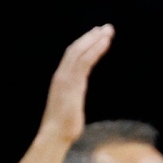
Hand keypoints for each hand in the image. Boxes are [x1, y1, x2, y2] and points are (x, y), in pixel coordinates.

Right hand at [38, 24, 114, 143]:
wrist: (54, 135)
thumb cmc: (64, 127)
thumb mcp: (71, 108)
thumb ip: (74, 98)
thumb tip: (76, 101)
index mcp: (61, 80)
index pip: (73, 56)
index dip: (84, 43)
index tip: (97, 35)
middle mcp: (61, 75)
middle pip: (76, 49)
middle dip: (91, 37)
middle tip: (106, 27)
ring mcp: (65, 78)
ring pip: (80, 51)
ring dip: (95, 39)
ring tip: (108, 31)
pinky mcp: (72, 84)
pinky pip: (84, 61)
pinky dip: (95, 50)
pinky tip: (105, 43)